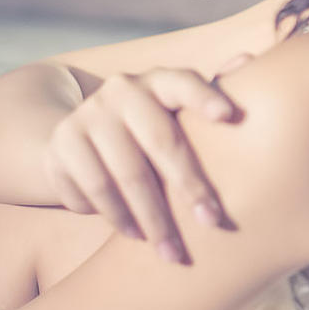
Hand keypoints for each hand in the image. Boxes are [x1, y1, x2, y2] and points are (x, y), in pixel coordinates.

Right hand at [44, 66, 246, 261]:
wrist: (80, 134)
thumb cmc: (151, 127)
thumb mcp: (176, 109)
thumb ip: (209, 94)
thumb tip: (248, 59)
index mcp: (156, 81)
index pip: (182, 82)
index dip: (204, 97)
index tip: (230, 116)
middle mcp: (119, 92)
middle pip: (158, 141)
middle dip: (188, 186)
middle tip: (212, 223)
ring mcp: (85, 118)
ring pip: (121, 174)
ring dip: (149, 217)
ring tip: (171, 250)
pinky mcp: (60, 148)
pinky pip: (89, 189)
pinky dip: (113, 216)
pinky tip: (133, 235)